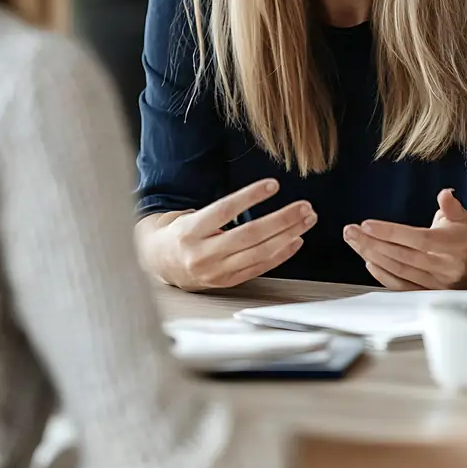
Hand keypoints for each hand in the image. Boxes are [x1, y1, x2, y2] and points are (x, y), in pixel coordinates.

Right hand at [151, 179, 316, 289]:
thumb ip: (218, 213)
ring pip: (260, 252)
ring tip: (307, 219)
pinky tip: (296, 240)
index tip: (273, 185)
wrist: (159, 265)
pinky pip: (260, 268)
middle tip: (305, 206)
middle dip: (282, 219)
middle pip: (250, 235)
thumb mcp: (189, 217)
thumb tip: (256, 198)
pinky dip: (281, 254)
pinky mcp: (228, 283)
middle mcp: (203, 254)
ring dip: (288, 235)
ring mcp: (217, 272)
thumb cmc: (180, 234)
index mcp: (191, 231)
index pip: (225, 211)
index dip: (250, 197)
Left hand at [343, 188, 466, 289]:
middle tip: (349, 232)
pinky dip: (384, 276)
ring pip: (398, 270)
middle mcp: (443, 266)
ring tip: (354, 243)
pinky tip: (369, 263)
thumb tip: (445, 194)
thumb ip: (451, 207)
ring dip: (372, 256)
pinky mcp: (431, 293)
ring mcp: (436, 282)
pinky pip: (403, 287)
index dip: (389, 232)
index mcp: (451, 245)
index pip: (415, 238)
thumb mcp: (466, 219)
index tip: (366, 224)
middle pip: (400, 255)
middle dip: (370, 243)